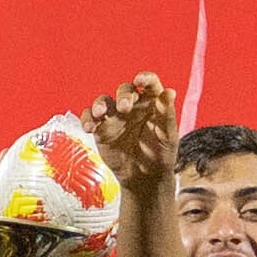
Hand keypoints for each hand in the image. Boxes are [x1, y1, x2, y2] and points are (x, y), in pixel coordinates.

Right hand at [86, 74, 177, 193]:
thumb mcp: (168, 136)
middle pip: (125, 90)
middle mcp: (132, 106)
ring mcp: (115, 117)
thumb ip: (167, 114)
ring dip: (100, 104)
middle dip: (123, 95)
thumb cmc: (160, 155)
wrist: (145, 178)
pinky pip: (90, 118)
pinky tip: (89, 128)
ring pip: (104, 101)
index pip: (149, 83)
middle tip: (124, 107)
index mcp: (151, 103)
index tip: (140, 80)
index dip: (145, 78)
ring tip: (100, 113)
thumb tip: (170, 92)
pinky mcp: (101, 129)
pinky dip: (87, 119)